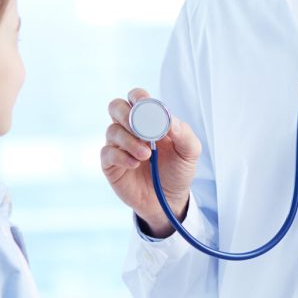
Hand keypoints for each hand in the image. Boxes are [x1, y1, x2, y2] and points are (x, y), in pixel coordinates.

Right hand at [101, 88, 200, 236]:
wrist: (169, 200)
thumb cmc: (178, 171)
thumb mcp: (190, 152)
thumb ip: (183, 132)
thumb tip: (168, 118)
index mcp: (149, 120)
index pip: (137, 98)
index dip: (139, 97)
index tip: (146, 105)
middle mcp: (130, 129)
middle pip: (116, 107)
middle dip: (128, 115)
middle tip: (143, 130)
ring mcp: (119, 145)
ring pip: (112, 130)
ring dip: (130, 140)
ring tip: (146, 155)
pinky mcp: (110, 164)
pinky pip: (107, 153)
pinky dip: (121, 156)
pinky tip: (135, 164)